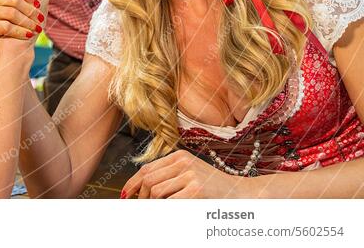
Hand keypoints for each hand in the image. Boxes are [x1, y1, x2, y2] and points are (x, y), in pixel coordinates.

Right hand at [0, 0, 47, 47]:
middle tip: (41, 18)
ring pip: (10, 13)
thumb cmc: (13, 14)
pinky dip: (20, 31)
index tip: (38, 3)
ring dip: (27, 22)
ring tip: (37, 27)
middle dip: (30, 10)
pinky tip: (28, 34)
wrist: (3, 40)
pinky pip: (5, 27)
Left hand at [121, 150, 253, 198]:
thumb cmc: (215, 189)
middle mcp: (183, 162)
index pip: (147, 168)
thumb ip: (169, 178)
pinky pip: (170, 203)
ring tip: (155, 211)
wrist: (244, 194)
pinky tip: (167, 214)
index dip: (133, 182)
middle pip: (149, 180)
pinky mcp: (196, 190)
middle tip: (141, 208)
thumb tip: (142, 192)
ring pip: (156, 192)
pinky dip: (164, 210)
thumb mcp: (191, 175)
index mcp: (180, 157)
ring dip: (152, 205)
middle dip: (141, 197)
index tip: (126, 195)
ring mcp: (190, 175)